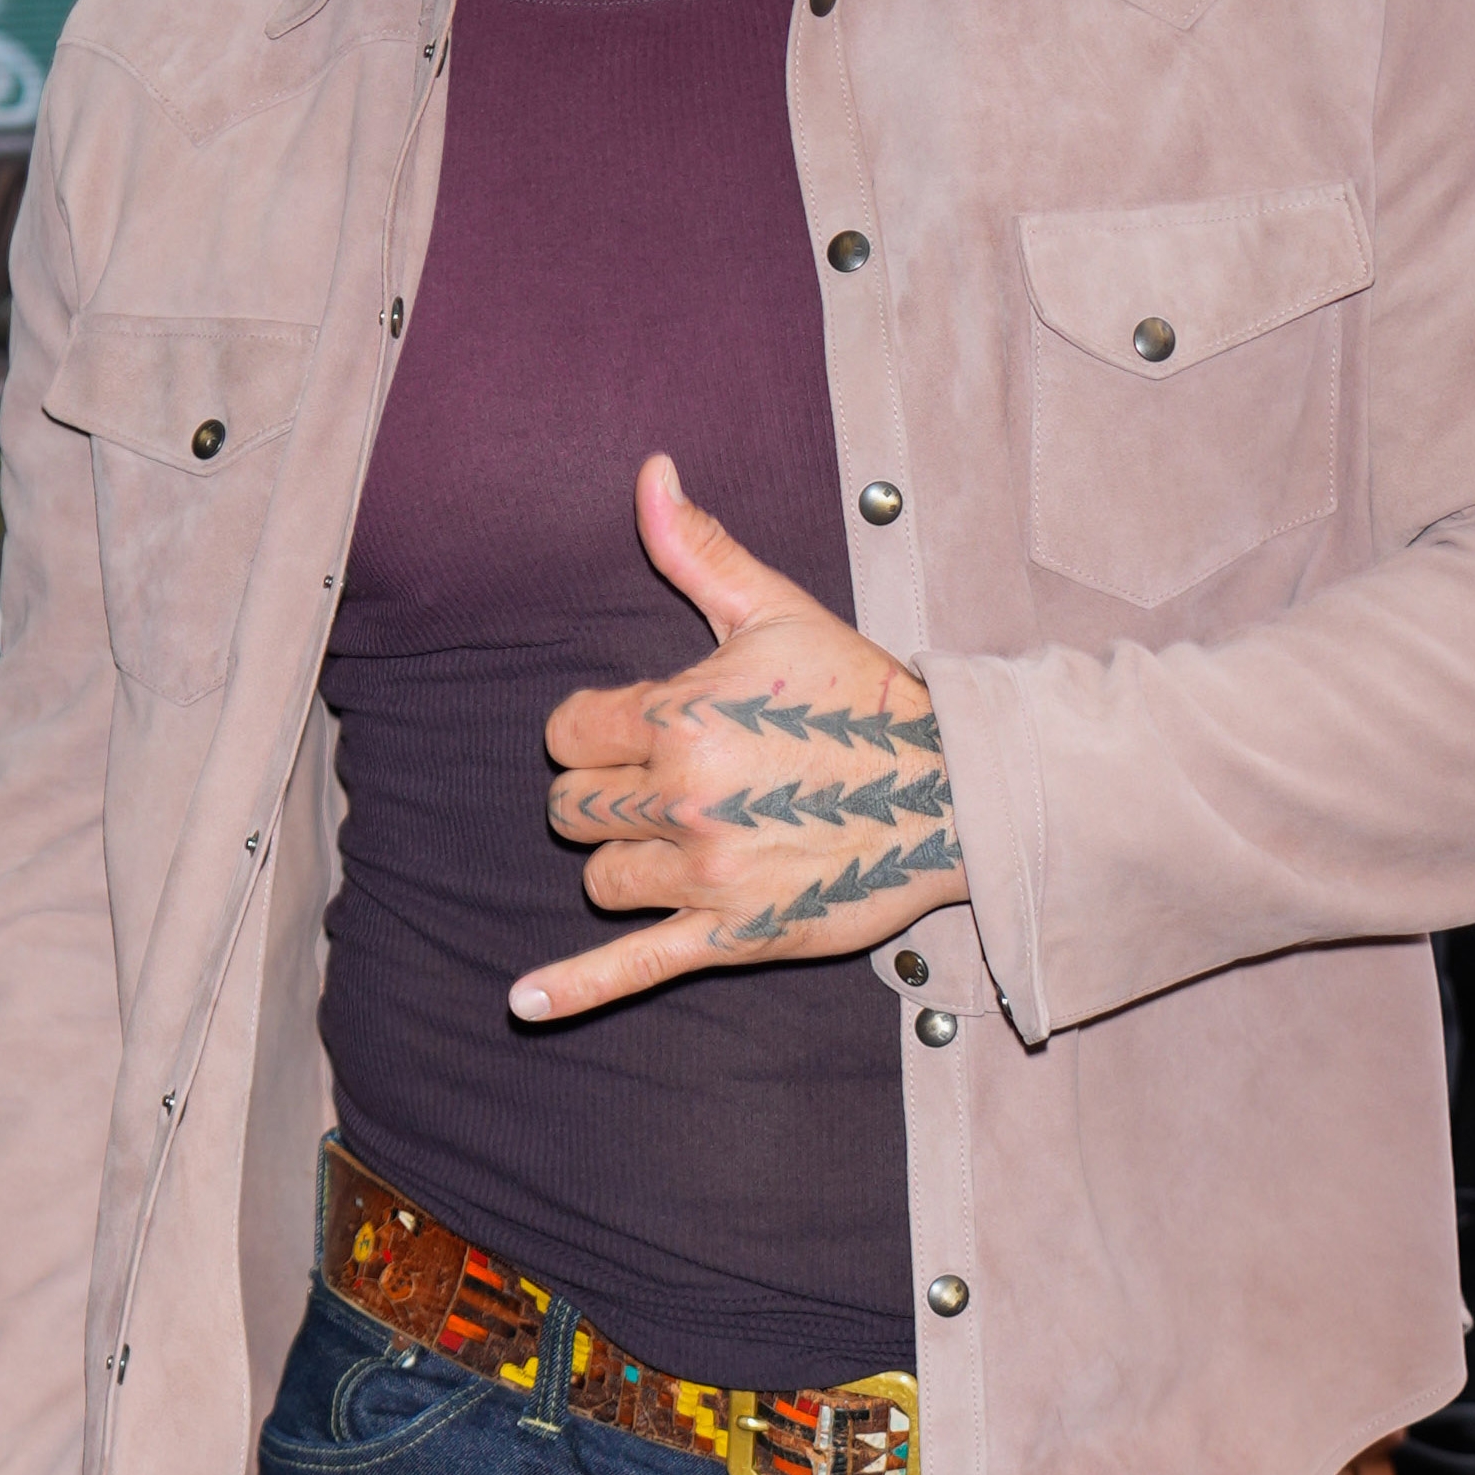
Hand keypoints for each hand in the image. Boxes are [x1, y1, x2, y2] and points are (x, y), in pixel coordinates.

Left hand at [521, 454, 963, 1025]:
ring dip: (625, 861)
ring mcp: (705, 872)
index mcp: (680, 716)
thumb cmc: (860, 697)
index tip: (639, 730)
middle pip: (575, 809)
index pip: (567, 733)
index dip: (594, 731)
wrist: (951, 788)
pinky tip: (522, 1002)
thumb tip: (650, 472)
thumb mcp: (775, 611)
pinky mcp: (731, 934)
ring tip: (689, 837)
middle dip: (608, 793)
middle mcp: (683, 796)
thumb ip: (697, 549)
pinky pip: (631, 965)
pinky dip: (571, 989)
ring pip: (600, 877)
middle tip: (675, 783)